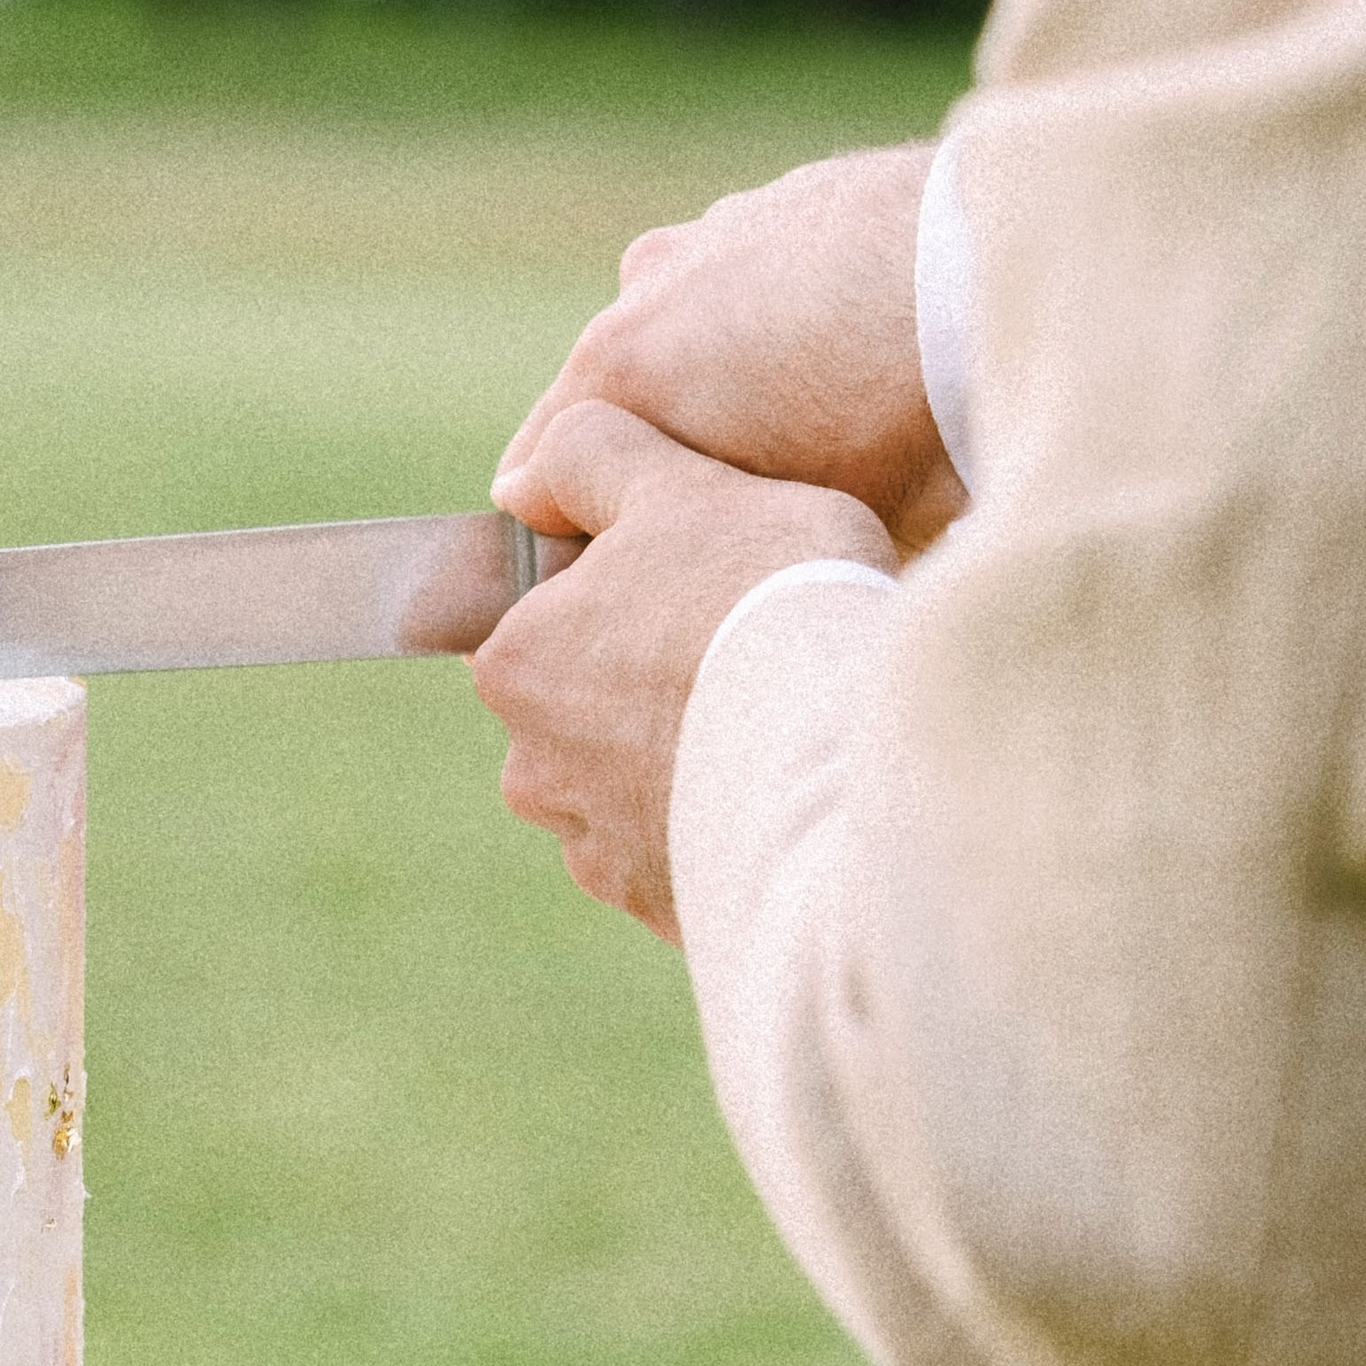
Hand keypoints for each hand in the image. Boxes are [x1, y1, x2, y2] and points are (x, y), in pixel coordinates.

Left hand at [475, 398, 894, 939]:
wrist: (849, 752)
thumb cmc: (762, 600)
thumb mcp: (677, 482)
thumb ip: (591, 455)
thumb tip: (529, 474)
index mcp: (516, 661)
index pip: (556, 617)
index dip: (640, 591)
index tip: (713, 584)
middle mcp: (535, 770)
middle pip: (595, 710)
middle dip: (659, 686)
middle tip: (754, 652)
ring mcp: (599, 852)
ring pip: (641, 789)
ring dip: (695, 763)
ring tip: (778, 727)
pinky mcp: (665, 911)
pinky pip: (691, 858)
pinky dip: (728, 828)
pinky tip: (786, 793)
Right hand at [497, 143, 963, 550]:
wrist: (1004, 275)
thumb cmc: (896, 427)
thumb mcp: (785, 527)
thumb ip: (690, 538)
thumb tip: (639, 572)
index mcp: (616, 372)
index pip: (535, 476)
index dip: (579, 535)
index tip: (634, 578)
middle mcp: (643, 289)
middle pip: (618, 400)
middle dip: (663, 452)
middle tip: (747, 511)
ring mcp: (715, 230)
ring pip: (691, 330)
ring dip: (725, 375)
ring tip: (820, 426)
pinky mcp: (792, 194)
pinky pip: (762, 274)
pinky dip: (789, 315)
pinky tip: (859, 355)